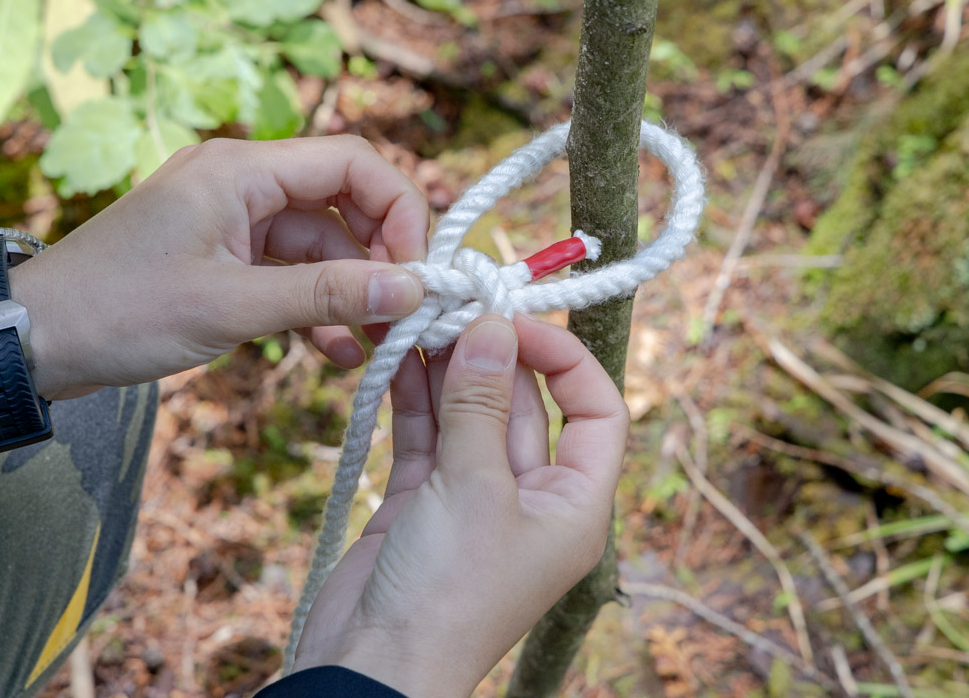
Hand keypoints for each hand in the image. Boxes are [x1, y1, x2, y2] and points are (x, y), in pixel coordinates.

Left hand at [0, 136, 428, 398]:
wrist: (33, 341)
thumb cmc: (121, 311)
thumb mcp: (233, 306)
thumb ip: (326, 295)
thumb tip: (412, 289)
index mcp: (242, 170)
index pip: (353, 162)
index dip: (400, 210)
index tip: (419, 271)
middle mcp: (241, 183)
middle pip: (342, 204)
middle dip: (380, 259)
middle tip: (407, 315)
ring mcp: (230, 223)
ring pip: (318, 247)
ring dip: (349, 294)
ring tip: (377, 347)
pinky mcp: (219, 259)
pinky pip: (286, 275)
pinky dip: (312, 309)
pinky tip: (333, 354)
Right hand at [291, 314, 628, 697]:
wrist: (373, 665)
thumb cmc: (448, 592)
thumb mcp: (474, 489)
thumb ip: (479, 404)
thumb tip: (492, 327)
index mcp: (573, 502)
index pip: (595, 409)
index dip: (564, 358)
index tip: (514, 322)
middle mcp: (530, 496)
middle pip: (522, 404)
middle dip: (490, 353)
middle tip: (454, 307)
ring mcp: (474, 497)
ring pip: (468, 413)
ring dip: (445, 367)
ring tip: (418, 317)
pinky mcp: (423, 499)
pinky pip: (425, 433)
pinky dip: (411, 396)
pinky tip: (394, 353)